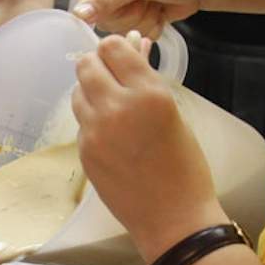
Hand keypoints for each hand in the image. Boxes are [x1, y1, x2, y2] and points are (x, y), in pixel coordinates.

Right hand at [71, 0, 212, 37]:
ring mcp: (125, 2)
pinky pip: (133, 36)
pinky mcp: (138, 17)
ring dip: (142, 20)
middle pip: (102, 17)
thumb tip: (80, 13)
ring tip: (156, 2)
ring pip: (118, 30)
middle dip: (129, 13)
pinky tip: (160, 12)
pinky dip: (150, 27)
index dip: (104, 5)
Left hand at [71, 34, 225, 263]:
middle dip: (97, 66)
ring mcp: (95, 132)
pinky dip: (91, 121)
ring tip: (112, 108)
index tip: (121, 58)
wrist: (173, 219)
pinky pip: (81, 122)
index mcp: (149, 93)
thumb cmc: (186, 168)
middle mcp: (117, 107)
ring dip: (91, 93)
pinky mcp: (84, 152)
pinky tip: (111, 136)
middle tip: (111, 79)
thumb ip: (148, 80)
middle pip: (86, 65)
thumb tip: (135, 44)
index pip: (112, 47)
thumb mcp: (174, 114)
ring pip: (78, 93)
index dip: (115, 50)